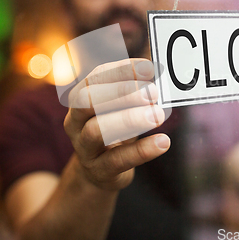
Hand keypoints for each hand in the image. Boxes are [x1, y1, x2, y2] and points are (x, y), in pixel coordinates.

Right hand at [63, 58, 169, 190]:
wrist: (101, 171)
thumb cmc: (115, 128)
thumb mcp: (120, 107)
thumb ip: (135, 90)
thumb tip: (158, 71)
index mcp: (80, 97)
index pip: (95, 77)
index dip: (121, 70)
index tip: (148, 68)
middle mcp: (75, 120)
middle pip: (87, 100)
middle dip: (121, 92)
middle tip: (152, 92)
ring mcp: (83, 147)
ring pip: (96, 130)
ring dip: (129, 120)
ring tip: (157, 116)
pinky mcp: (98, 171)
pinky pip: (116, 160)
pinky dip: (142, 151)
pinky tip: (163, 142)